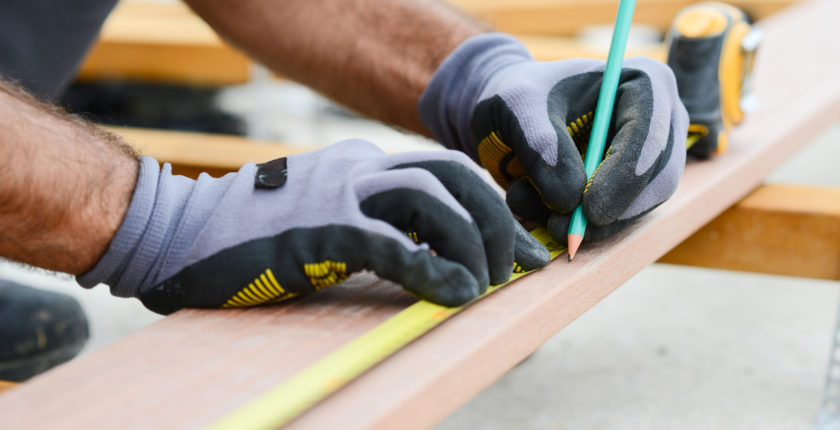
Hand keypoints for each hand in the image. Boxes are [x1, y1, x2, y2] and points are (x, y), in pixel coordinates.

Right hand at [78, 140, 548, 313]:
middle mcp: (358, 169)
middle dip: (498, 220)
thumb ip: (375, 228)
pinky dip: (434, 271)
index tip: (520, 246)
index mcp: (362, 165)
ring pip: (433, 201)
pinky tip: (454, 295)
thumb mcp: (326, 221)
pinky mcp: (320, 230)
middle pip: (454, 175)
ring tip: (486, 284)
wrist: (180, 234)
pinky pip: (395, 245)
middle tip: (515, 266)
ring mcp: (339, 194)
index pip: (447, 170)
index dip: (493, 205)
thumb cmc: (254, 238)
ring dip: (473, 243)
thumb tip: (432, 260)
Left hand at [419, 34, 687, 243]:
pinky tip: (539, 214)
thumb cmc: (518, 99)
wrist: (509, 116)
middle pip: (656, 181)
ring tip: (529, 205)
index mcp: (643, 83)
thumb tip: (570, 199)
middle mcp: (660, 122)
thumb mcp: (517, 109)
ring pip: (637, 209)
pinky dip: (578, 227)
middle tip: (559, 228)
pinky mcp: (632, 190)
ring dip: (586, 223)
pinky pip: (617, 222)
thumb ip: (542, 146)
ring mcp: (651, 159)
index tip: (588, 209)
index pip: (650, 137)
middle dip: (609, 212)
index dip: (624, 177)